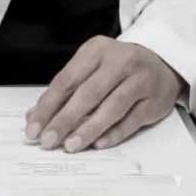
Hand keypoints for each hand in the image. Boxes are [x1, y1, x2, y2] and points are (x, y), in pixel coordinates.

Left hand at [25, 36, 186, 151]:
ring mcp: (139, 80)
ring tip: (70, 145)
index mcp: (96, 50)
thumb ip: (66, 90)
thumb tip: (36, 115)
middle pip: (87, 94)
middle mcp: (118, 61)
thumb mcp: (91, 68)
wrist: (161, 64)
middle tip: (48, 139)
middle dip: (64, 119)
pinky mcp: (154, 100)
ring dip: (88, 129)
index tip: (34, 125)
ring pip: (110, 107)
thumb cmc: (119, 67)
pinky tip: (98, 143)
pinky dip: (114, 133)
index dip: (48, 104)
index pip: (67, 79)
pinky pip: (131, 120)